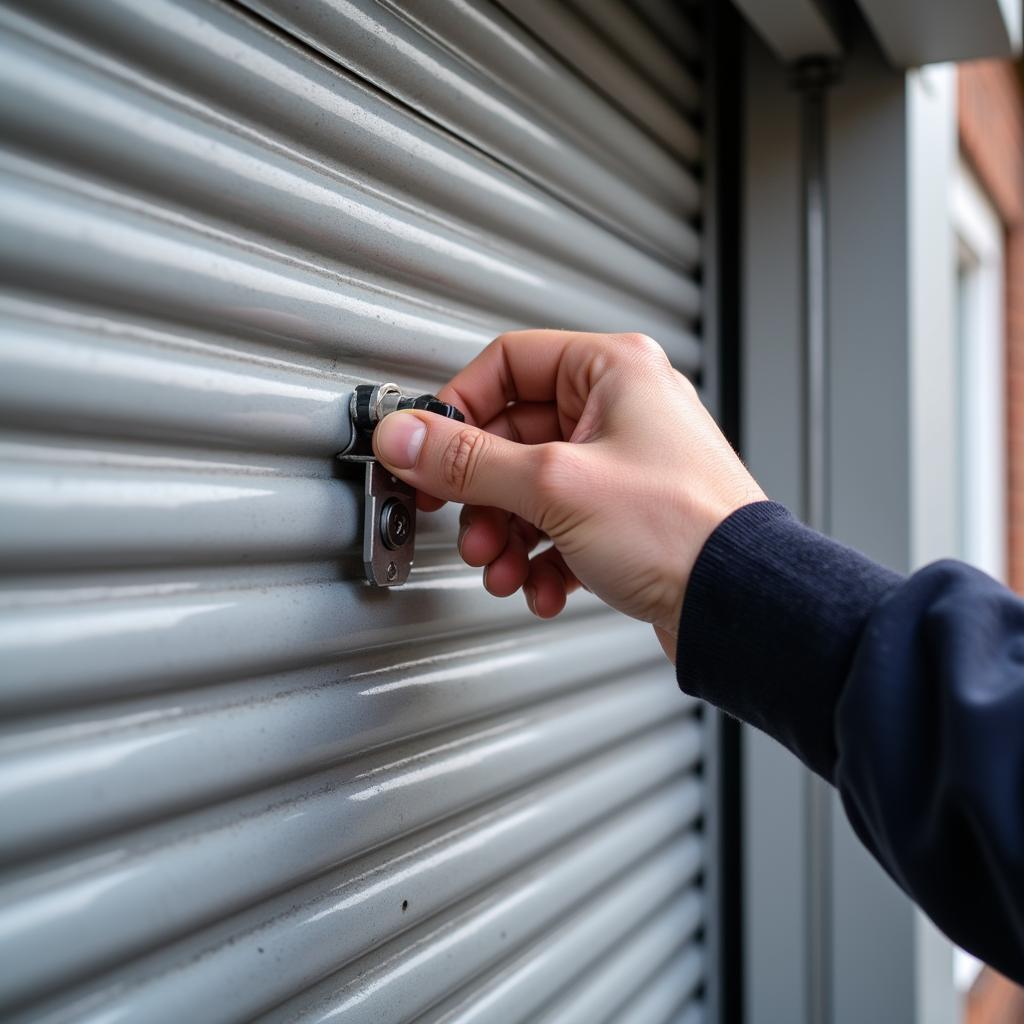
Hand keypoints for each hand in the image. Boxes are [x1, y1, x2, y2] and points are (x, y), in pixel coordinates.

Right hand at [371, 330, 764, 659]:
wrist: (741, 605)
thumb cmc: (680, 529)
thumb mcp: (554, 486)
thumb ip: (469, 461)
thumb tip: (404, 437)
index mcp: (613, 370)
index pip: (507, 363)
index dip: (458, 408)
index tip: (427, 451)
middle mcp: (620, 409)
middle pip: (513, 437)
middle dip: (482, 496)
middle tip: (464, 527)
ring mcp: (624, 464)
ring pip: (532, 489)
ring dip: (505, 536)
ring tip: (501, 570)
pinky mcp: (627, 514)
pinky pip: (560, 525)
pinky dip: (541, 559)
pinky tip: (542, 588)